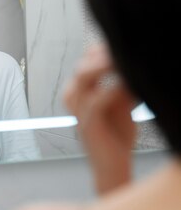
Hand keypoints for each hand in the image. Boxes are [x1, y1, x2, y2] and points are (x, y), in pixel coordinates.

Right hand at [63, 43, 137, 192]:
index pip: (87, 58)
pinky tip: (127, 85)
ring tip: (123, 62)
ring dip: (105, 66)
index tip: (124, 45)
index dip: (104, 49)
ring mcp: (78, 109)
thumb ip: (124, 83)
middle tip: (125, 50)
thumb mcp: (122, 102)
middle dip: (104, 55)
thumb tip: (135, 64)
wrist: (113, 164)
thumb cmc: (116, 133)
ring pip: (84, 76)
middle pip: (84, 64)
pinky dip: (112, 89)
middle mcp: (73, 95)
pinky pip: (96, 100)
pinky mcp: (87, 123)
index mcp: (79, 88)